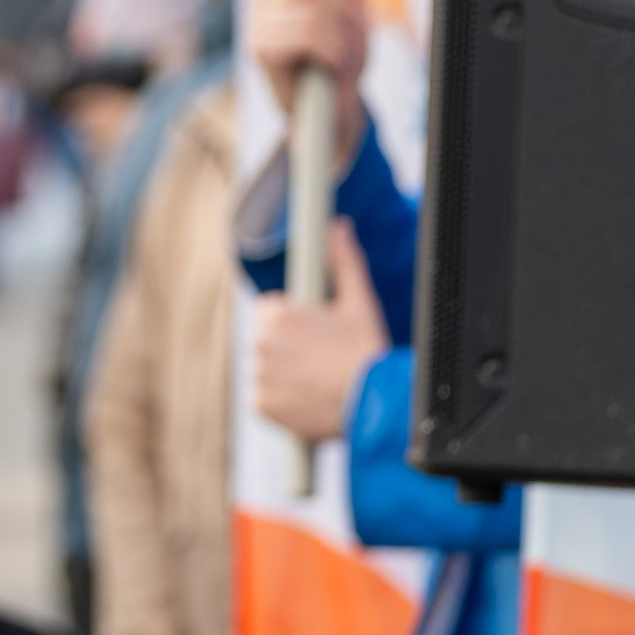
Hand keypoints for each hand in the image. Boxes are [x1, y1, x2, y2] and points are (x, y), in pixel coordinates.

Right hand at [249, 0, 367, 151]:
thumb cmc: (341, 52)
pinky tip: (325, 66)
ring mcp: (258, 22)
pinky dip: (328, 53)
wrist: (334, 103)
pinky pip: (304, 36)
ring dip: (339, 39)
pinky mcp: (258, 48)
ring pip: (312, 12)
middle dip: (342, 13)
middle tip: (345, 38)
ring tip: (336, 56)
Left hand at [253, 219, 388, 441]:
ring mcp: (259, 374)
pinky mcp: (261, 404)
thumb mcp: (359, 303)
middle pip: (266, 339)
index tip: (315, 333)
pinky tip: (307, 396)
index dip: (294, 321)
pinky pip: (263, 397)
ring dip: (282, 372)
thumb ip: (344, 262)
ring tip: (316, 378)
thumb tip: (339, 227)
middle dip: (287, 345)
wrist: (375, 406)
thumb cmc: (367, 353)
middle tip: (320, 358)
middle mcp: (260, 342)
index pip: (270, 310)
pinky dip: (280, 399)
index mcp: (278, 315)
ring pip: (265, 367)